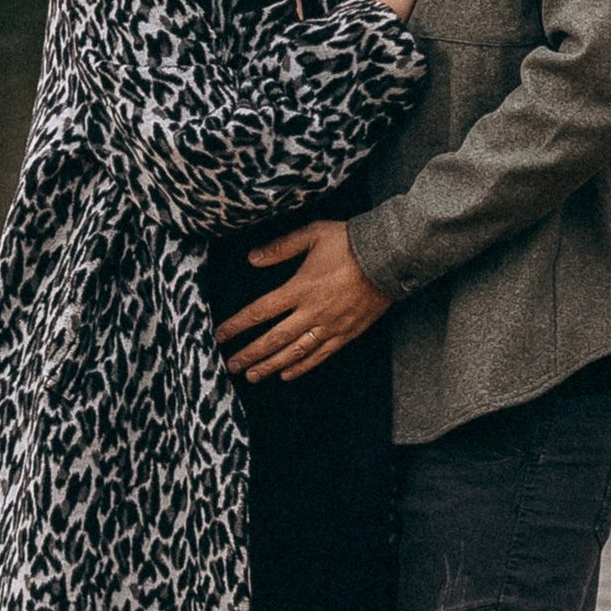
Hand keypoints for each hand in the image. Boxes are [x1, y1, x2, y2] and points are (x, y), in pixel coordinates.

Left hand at [216, 222, 390, 383]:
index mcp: (300, 287)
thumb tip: (252, 258)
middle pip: (274, 339)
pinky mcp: (347, 332)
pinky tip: (287, 374)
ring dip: (270, 366)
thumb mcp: (313, 234)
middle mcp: (312, 311)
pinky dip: (302, 366)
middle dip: (249, 354)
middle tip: (230, 366)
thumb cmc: (351, 241)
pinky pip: (321, 354)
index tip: (220, 335)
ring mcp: (330, 325)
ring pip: (295, 352)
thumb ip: (281, 247)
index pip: (260, 311)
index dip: (237, 325)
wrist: (391, 256)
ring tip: (252, 376)